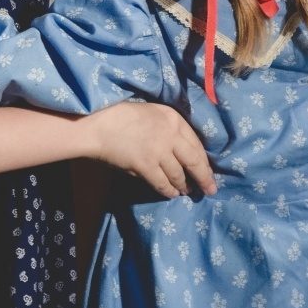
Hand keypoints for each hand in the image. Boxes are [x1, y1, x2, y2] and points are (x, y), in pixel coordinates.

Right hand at [83, 101, 215, 198]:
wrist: (97, 125)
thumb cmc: (120, 115)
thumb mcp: (151, 113)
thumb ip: (168, 127)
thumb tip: (180, 150)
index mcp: (173, 118)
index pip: (196, 143)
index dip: (203, 160)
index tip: (207, 170)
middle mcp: (170, 134)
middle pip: (194, 161)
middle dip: (204, 177)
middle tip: (210, 189)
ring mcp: (159, 151)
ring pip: (179, 174)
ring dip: (184, 185)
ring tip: (186, 191)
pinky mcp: (146, 165)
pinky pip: (162, 183)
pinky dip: (168, 190)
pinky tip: (171, 194)